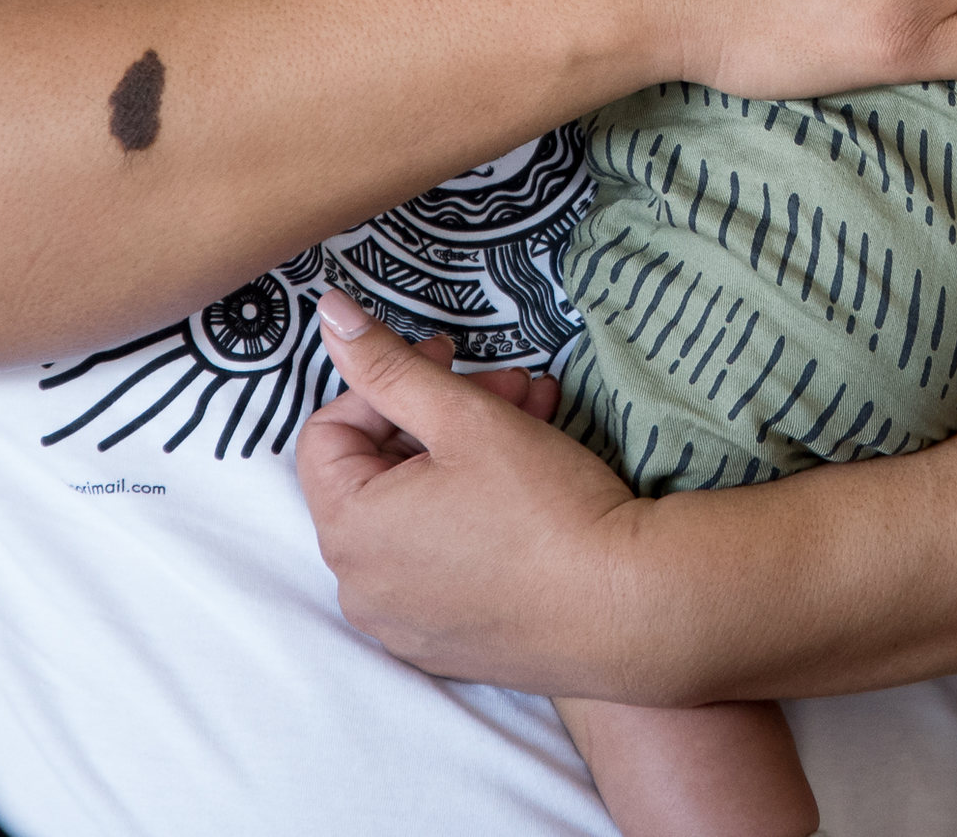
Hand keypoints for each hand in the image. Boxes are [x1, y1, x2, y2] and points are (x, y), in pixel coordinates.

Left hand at [298, 289, 644, 693]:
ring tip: (534, 418)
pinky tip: (531, 481)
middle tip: (506, 386)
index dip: (386, 383)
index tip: (447, 361)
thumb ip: (388, 363)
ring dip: (465, 456)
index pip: (328, 433)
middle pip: (377, 473)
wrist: (627, 606)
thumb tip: (331, 314)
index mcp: (350, 532)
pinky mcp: (449, 643)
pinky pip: (440, 562)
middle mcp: (362, 589)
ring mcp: (405, 623)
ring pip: (415, 514)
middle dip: (440, 415)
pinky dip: (471, 515)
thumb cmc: (546, 508)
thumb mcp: (464, 415)